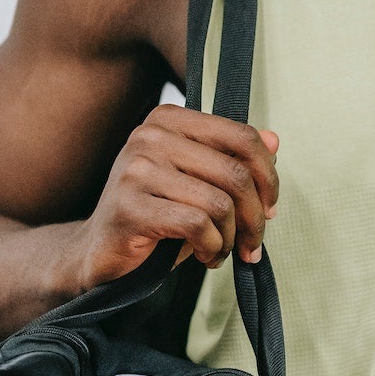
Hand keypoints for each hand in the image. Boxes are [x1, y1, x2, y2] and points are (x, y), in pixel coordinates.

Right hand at [62, 107, 279, 290]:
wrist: (99, 252)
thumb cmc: (156, 215)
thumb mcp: (199, 182)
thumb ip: (232, 158)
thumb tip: (274, 140)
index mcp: (169, 119)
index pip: (241, 135)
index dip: (268, 176)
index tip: (271, 206)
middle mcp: (150, 136)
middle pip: (235, 172)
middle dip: (254, 216)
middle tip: (254, 243)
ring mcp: (136, 170)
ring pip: (219, 202)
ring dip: (231, 237)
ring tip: (223, 250)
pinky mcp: (130, 207)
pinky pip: (197, 225)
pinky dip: (212, 247)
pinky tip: (204, 256)